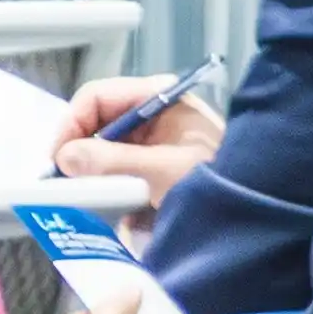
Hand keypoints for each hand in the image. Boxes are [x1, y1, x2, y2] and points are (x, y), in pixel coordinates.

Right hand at [50, 72, 223, 203]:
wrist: (253, 216)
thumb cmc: (215, 180)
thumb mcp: (162, 171)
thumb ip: (113, 162)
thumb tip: (65, 158)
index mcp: (157, 97)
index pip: (96, 96)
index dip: (71, 124)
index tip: (59, 159)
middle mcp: (151, 111)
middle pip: (96, 120)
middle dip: (79, 149)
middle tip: (65, 180)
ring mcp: (152, 138)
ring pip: (104, 146)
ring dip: (92, 169)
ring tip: (82, 193)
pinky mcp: (152, 163)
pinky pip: (117, 166)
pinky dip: (106, 182)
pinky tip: (104, 201)